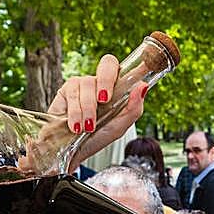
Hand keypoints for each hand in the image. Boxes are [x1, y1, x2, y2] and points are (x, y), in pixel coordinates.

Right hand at [47, 54, 145, 170]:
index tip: (147, 61)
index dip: (138, 62)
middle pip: (108, 63)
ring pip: (88, 83)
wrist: (71, 151)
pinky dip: (76, 112)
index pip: (128, 68)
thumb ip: (133, 109)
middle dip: (106, 80)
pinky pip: (73, 93)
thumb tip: (143, 87)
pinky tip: (76, 125)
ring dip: (88, 109)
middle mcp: (101, 83)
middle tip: (104, 100)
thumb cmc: (96, 138)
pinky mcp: (67, 89)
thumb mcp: (118, 127)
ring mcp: (83, 84)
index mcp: (117, 90)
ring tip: (87, 127)